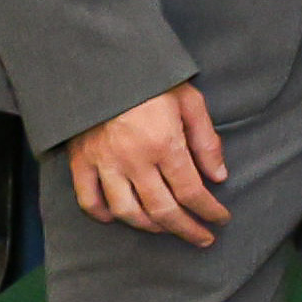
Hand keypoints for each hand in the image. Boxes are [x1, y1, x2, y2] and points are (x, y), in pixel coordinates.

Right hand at [67, 82, 231, 241]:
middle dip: (186, 229)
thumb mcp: (190, 102)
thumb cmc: (152, 80)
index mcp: (165, 144)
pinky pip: (88, 198)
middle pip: (162, 210)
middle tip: (202, 238)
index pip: (192, 192)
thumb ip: (206, 141)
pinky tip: (116, 218)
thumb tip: (219, 176)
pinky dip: (102, 214)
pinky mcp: (80, 161)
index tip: (221, 220)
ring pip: (126, 211)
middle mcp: (134, 160)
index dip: (209, 211)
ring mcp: (104, 163)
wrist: (103, 63)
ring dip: (150, 227)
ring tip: (167, 229)